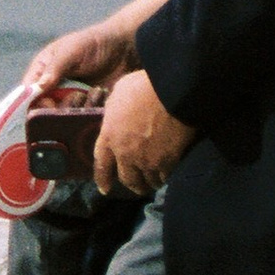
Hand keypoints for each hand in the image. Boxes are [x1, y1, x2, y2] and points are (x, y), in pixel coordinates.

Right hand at [13, 6, 145, 105]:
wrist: (125, 50)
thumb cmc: (93, 44)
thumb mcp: (72, 51)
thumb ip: (55, 68)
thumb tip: (37, 88)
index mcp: (43, 71)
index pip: (27, 92)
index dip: (31, 102)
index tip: (46, 105)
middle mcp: (52, 88)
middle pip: (42, 110)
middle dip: (54, 110)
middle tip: (69, 102)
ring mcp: (69, 100)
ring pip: (61, 117)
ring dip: (72, 111)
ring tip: (86, 95)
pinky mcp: (85, 109)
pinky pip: (79, 121)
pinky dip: (85, 116)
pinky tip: (96, 101)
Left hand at [93, 67, 193, 197]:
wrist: (172, 92)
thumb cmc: (144, 86)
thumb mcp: (120, 92)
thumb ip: (115, 108)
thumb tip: (117, 113)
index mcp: (110, 135)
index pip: (102, 163)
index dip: (102, 178)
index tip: (104, 188)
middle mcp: (126, 154)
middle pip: (127, 179)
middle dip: (132, 184)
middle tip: (137, 186)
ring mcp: (148, 160)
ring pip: (147, 181)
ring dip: (150, 182)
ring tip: (154, 181)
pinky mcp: (168, 162)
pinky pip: (165, 177)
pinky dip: (165, 177)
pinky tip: (168, 174)